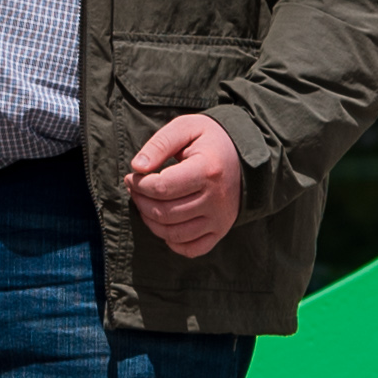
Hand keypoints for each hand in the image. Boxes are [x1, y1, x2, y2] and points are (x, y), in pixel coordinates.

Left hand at [126, 111, 243, 259]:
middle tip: (135, 189)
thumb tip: (137, 167)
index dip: (140, 184)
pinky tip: (164, 225)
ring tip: (145, 204)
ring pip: (174, 234)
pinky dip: (172, 242)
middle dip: (141, 202)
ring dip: (150, 221)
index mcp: (208, 171)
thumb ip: (160, 144)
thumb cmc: (210, 139)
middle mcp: (216, 200)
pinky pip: (192, 249)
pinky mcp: (221, 230)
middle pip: (165, 213)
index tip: (132, 176)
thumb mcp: (186, 127)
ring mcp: (220, 219)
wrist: (244, 155)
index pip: (162, 188)